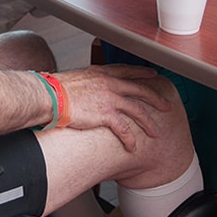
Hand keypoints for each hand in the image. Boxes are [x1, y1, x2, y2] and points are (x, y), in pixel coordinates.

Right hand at [56, 65, 173, 151]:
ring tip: (156, 132)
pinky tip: (132, 146)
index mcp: (102, 72)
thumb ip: (89, 82)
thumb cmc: (57, 88)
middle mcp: (109, 83)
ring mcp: (109, 98)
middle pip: (140, 90)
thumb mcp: (77, 77)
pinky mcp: (105, 114)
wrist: (50, 95)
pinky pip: (123, 128)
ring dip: (148, 122)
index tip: (152, 75)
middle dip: (156, 99)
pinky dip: (129, 139)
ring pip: (137, 110)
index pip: (128, 70)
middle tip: (166, 106)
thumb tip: (89, 88)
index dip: (142, 73)